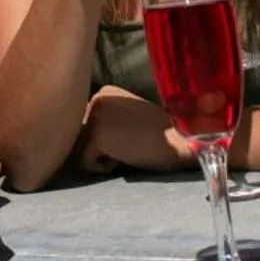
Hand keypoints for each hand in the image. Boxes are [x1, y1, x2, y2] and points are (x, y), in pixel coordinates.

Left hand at [73, 86, 192, 174]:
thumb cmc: (161, 136)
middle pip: (80, 136)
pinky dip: (105, 168)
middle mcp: (96, 98)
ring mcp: (95, 116)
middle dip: (99, 148)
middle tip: (130, 144)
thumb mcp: (130, 118)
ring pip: (81, 150)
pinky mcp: (97, 136)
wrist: (181, 141)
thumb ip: (107, 121)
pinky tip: (126, 156)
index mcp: (104, 92)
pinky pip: (86, 164)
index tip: (131, 136)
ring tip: (128, 149)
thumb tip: (78, 137)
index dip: (107, 139)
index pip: (86, 125)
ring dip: (103, 157)